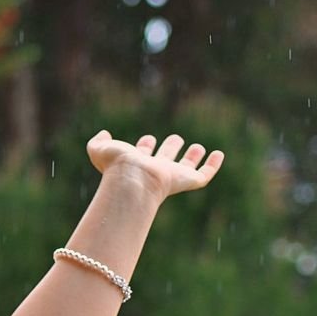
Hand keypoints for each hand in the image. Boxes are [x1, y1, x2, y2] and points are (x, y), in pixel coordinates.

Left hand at [86, 130, 224, 203]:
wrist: (133, 180)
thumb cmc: (116, 166)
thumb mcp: (100, 150)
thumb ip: (97, 142)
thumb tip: (103, 134)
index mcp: (137, 165)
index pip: (143, 156)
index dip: (145, 147)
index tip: (147, 139)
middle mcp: (154, 171)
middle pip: (165, 161)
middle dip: (169, 150)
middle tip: (175, 139)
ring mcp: (171, 176)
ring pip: (184, 168)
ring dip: (191, 158)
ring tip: (197, 147)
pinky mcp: (187, 181)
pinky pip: (204, 175)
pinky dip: (213, 166)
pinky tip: (218, 154)